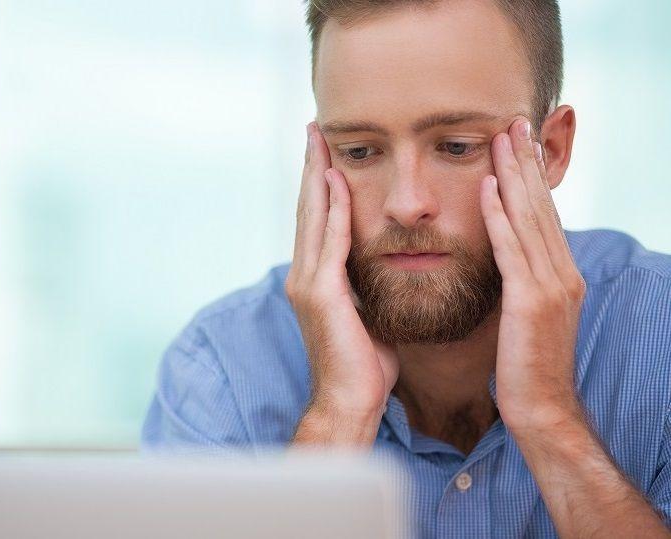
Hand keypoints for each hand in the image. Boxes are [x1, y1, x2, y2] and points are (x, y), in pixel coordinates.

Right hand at [286, 122, 398, 441]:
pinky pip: (329, 242)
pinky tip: (336, 181)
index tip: (327, 152)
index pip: (318, 220)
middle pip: (307, 209)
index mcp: (316, 279)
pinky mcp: (320, 293)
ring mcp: (307, 283)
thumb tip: (386, 266)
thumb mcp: (368, 314)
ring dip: (316, 176)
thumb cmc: (366, 364)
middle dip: (312, 167)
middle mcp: (304, 275)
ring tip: (319, 141)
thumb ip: (367, 286)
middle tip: (314, 129)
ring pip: (312, 216)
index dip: (320, 184)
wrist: (350, 401)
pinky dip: (331, 209)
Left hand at [480, 117, 586, 434]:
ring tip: (500, 139)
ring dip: (513, 176)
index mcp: (560, 274)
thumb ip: (521, 280)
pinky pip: (512, 251)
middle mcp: (562, 273)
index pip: (544, 214)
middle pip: (541, 206)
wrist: (540, 408)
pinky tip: (486, 190)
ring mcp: (551, 286)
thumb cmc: (525, 364)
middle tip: (513, 122)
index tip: (516, 142)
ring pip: (529, 219)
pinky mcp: (531, 303)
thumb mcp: (527, 314)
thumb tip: (506, 256)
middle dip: (525, 163)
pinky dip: (499, 217)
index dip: (531, 176)